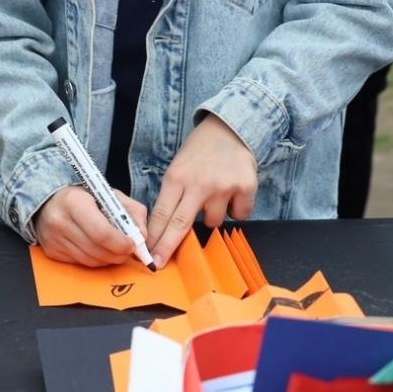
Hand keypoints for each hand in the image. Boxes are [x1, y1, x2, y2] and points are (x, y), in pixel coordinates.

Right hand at [32, 185, 147, 267]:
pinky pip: (81, 263)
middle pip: (97, 250)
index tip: (133, 245)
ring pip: (91, 261)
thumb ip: (132, 211)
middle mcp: (60, 222)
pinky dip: (95, 260)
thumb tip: (143, 237)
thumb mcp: (110, 195)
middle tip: (129, 251)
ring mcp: (53, 239)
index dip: (121, 243)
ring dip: (109, 259)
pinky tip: (98, 249)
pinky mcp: (51, 252)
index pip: (101, 232)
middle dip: (118, 254)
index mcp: (74, 202)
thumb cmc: (85, 197)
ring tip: (115, 249)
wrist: (50, 201)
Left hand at [146, 114, 256, 266]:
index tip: (147, 255)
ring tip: (213, 195)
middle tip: (160, 263)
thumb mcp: (178, 168)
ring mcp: (223, 187)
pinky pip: (238, 215)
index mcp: (176, 177)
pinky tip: (232, 192)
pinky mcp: (245, 188)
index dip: (155, 238)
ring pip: (213, 223)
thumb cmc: (199, 152)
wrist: (229, 128)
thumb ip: (173, 195)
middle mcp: (198, 183)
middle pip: (180, 225)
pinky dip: (235, 209)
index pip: (162, 214)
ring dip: (212, 216)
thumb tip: (164, 230)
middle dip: (168, 247)